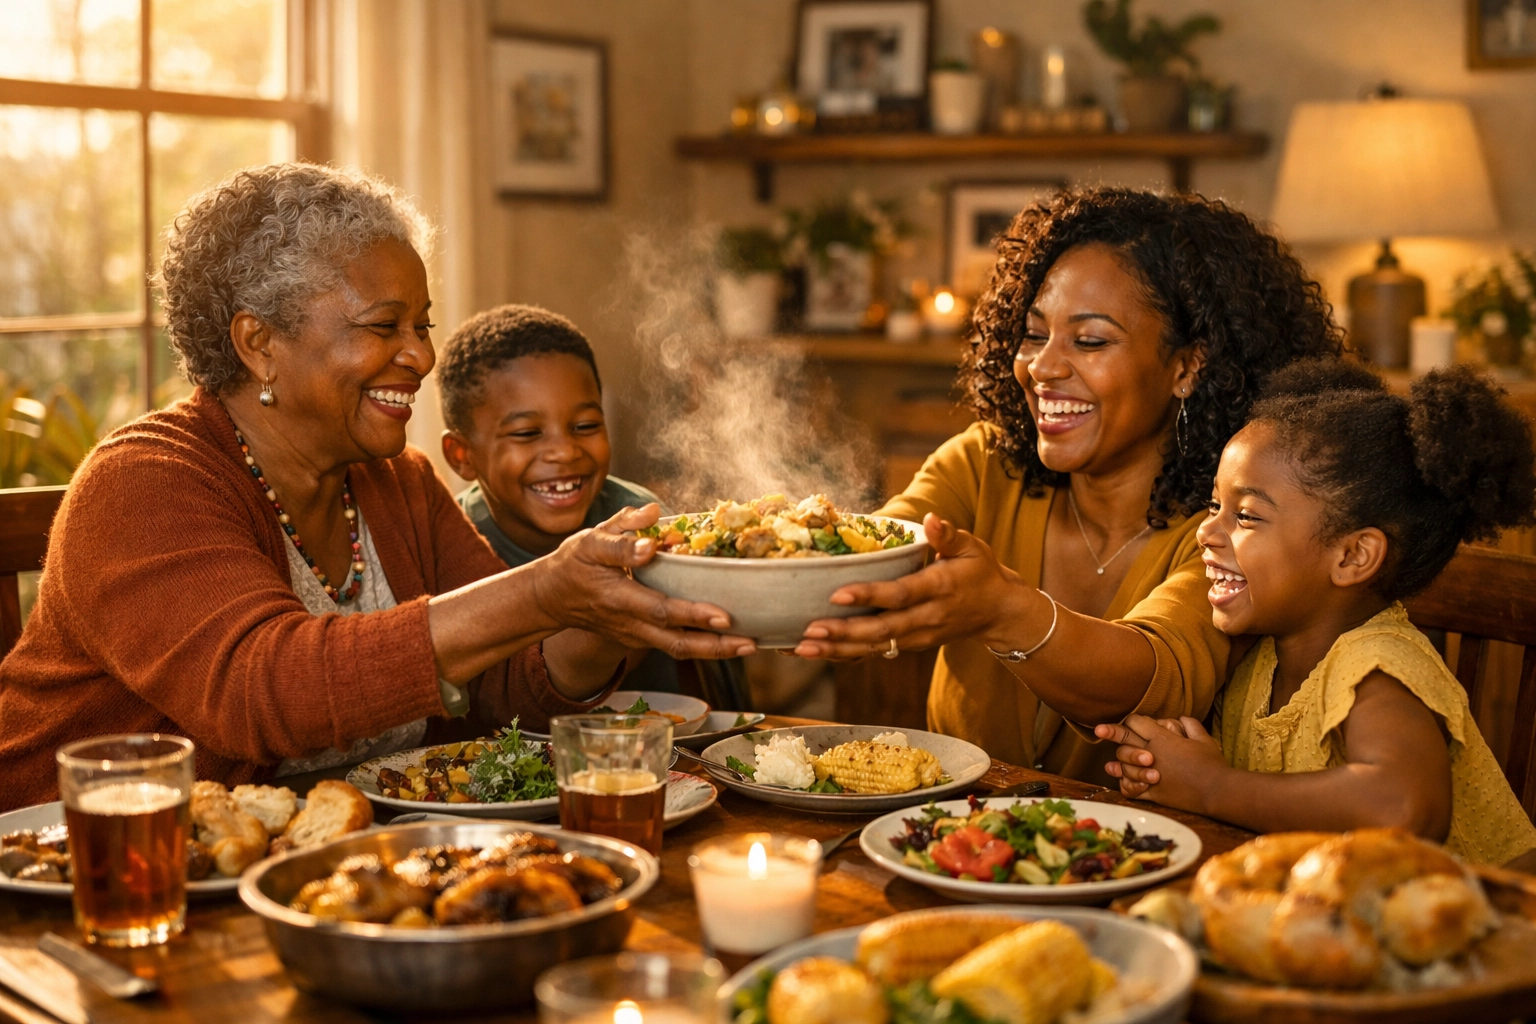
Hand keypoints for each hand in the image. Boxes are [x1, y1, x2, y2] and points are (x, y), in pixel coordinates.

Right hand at [532, 504, 755, 660]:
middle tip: (749, 642)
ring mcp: (636, 636)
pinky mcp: (641, 638)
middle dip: (715, 646)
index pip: (661, 610)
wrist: (551, 597)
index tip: (723, 615)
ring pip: (679, 650)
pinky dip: (703, 646)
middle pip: (677, 643)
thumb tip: (654, 516)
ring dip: (715, 651)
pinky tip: (728, 639)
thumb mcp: (590, 540)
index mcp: (619, 598)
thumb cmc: (573, 564)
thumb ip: (623, 532)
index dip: (692, 615)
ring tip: (750, 645)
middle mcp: (631, 624)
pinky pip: (675, 646)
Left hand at [793, 513, 1024, 659]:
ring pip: (875, 647)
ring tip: (803, 647)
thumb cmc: (980, 573)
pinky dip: (845, 655)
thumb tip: (931, 518)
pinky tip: (817, 653)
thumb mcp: (972, 548)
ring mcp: (918, 637)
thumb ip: (948, 535)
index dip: (870, 595)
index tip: (838, 594)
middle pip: (882, 629)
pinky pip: (875, 653)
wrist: (998, 612)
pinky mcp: (910, 646)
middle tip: (810, 630)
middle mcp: (927, 618)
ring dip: (838, 649)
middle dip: (844, 631)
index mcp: (940, 589)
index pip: (901, 594)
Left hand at [1095, 715, 1225, 811]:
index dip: (1131, 721)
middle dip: (1110, 732)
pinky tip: (1124, 784)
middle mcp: (1152, 754)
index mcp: (1163, 738)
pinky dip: (1127, 786)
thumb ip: (1190, 725)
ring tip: (1112, 765)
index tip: (1126, 722)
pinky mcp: (1153, 793)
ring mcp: (1150, 774)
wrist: (1218, 790)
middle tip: (1098, 730)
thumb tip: (1181, 717)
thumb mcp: (1204, 738)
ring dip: (1119, 764)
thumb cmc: (1212, 763)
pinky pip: (1132, 790)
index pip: (1137, 723)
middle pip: (1125, 739)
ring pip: (1124, 765)